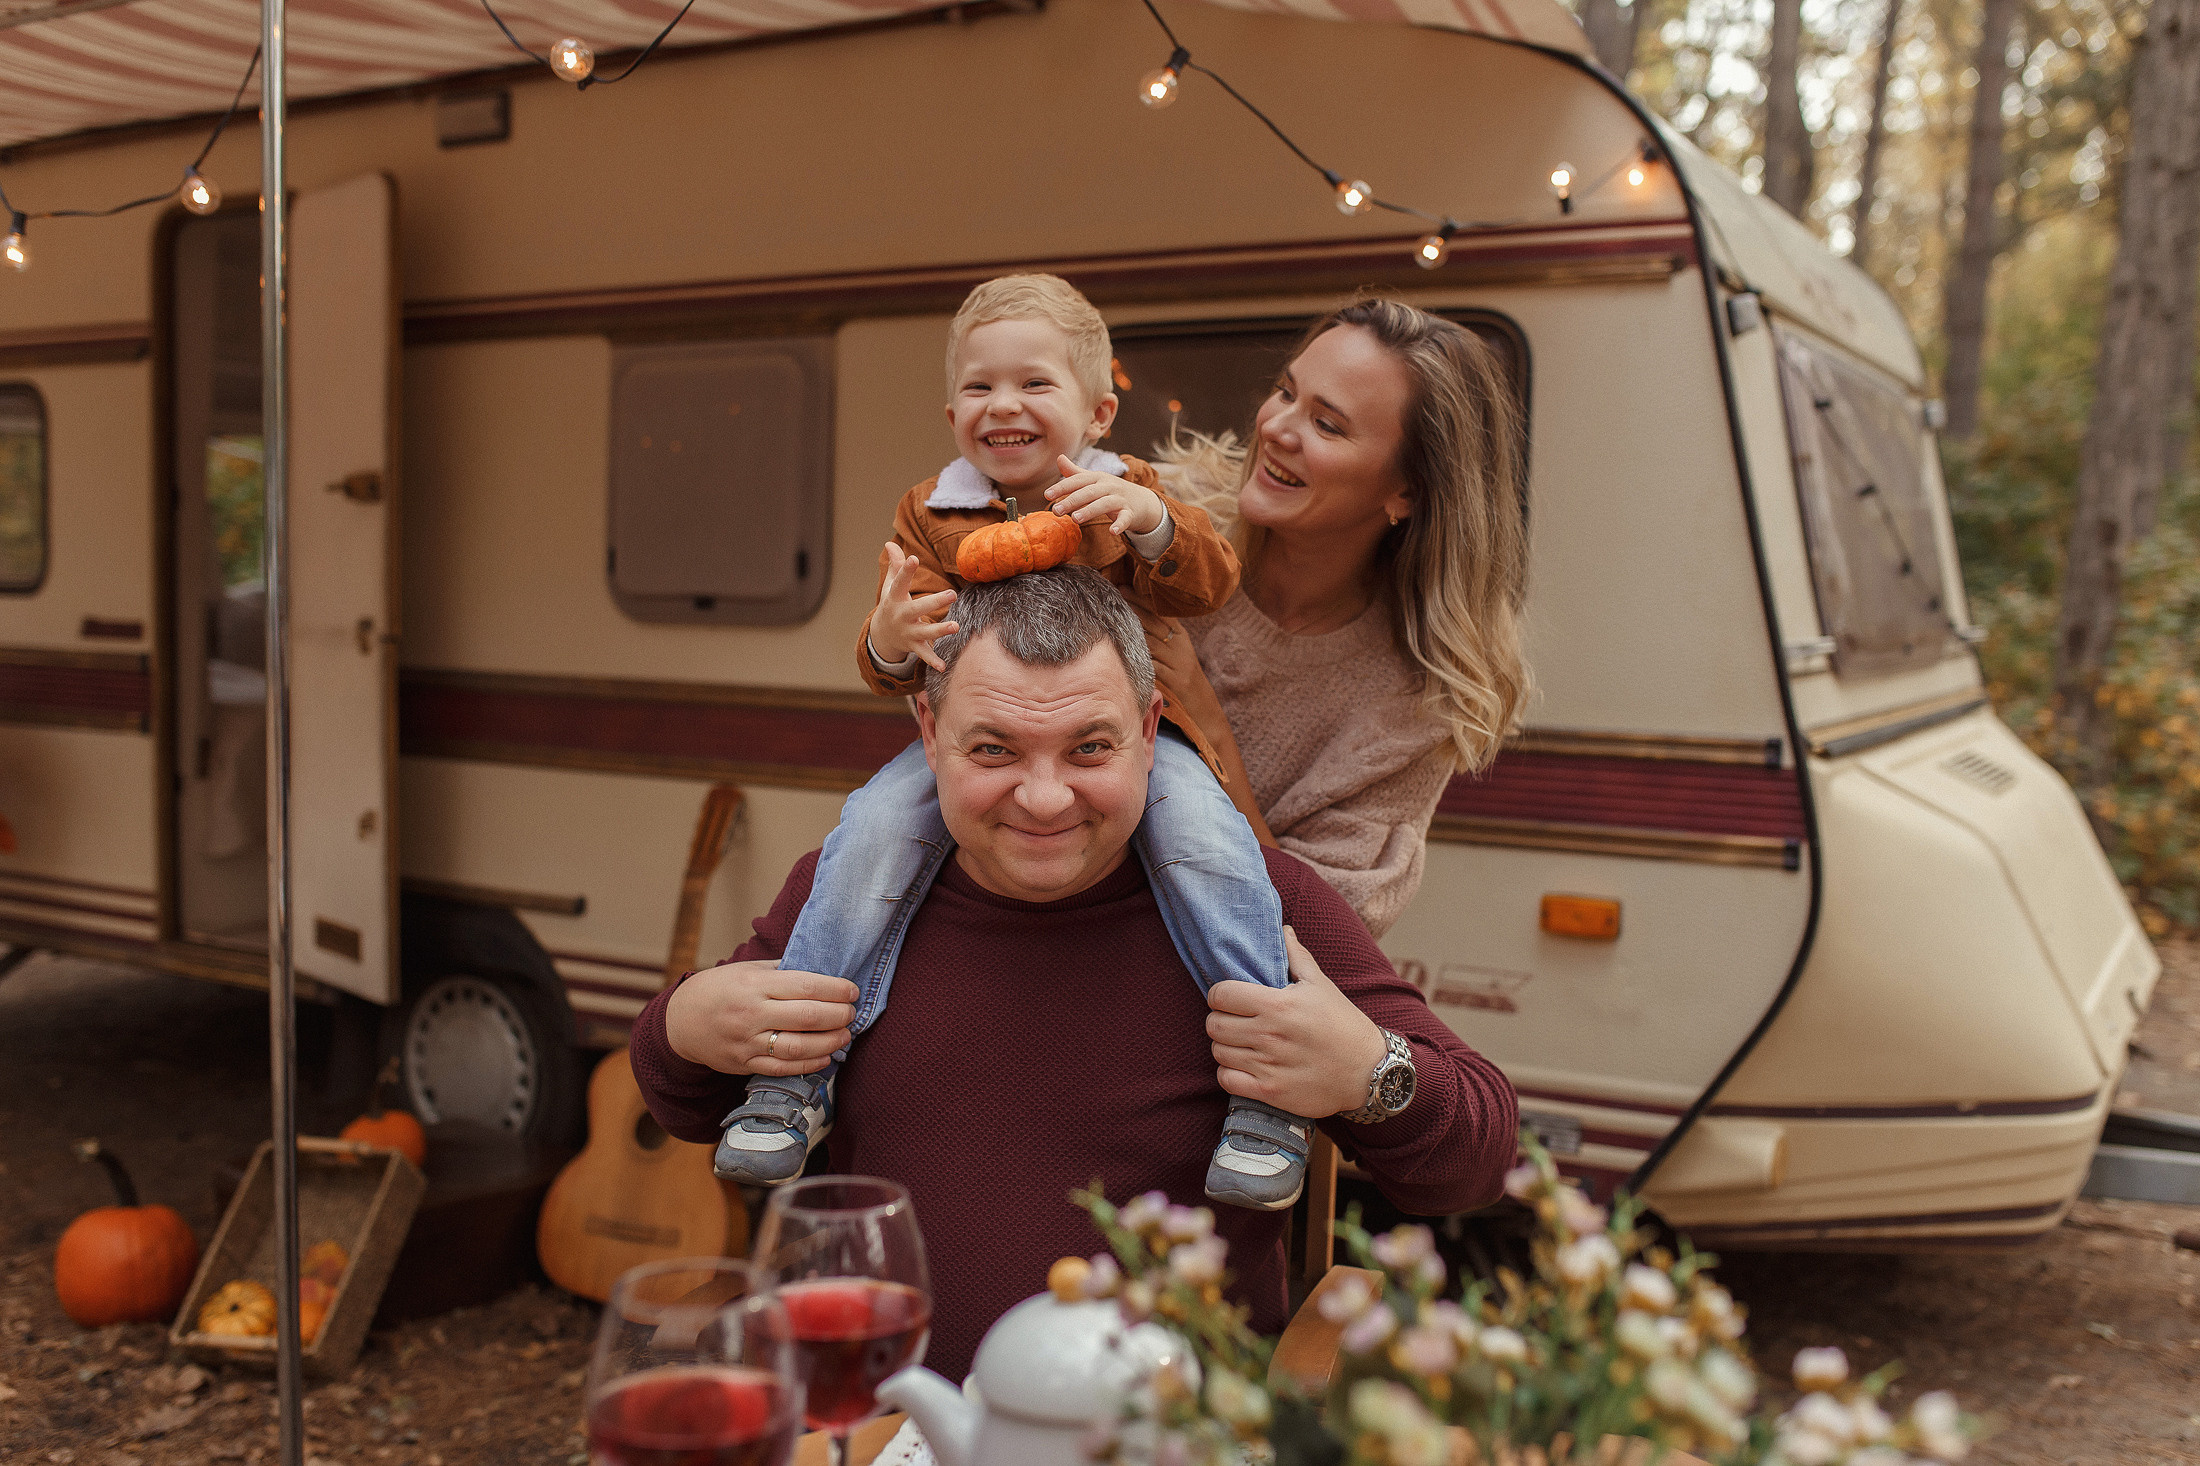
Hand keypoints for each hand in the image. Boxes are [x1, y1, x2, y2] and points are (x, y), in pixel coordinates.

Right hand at [664, 958, 857, 1076]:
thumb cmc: (719, 989)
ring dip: (829, 1043)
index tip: (852, 991)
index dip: (835, 989)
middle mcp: (752, 1013)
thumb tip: (821, 968)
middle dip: (838, 1015)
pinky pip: (782, 1069)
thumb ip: (781, 970)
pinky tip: (826, 1057)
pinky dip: (809, 1065)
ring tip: (845, 1035)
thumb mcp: (746, 969)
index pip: (806, 986)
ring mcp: (747, 1042)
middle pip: (807, 1017)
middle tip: (852, 1013)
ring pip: (798, 1047)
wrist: (680, 1021)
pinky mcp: (744, 1064)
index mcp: (755, 984)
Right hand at [870, 542, 958, 670]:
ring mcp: (908, 632)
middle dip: (935, 602)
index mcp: (895, 598)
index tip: (913, 558)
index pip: (900, 582)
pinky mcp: (914, 646)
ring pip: (925, 632)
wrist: (882, 635)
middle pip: (919, 608)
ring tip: (955, 626)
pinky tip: (944, 666)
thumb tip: (889, 543)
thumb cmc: (892, 604)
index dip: (906, 570)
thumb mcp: (890, 586)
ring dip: (940, 630)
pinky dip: (933, 661)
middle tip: (953, 594)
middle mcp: (902, 616)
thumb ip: (895, 565)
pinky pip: (924, 655)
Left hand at [1044, 455, 1164, 535]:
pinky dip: (1120, 525)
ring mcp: (1120, 499)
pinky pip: (1125, 518)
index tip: (1047, 495)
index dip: (1062, 487)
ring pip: (1105, 504)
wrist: (1141, 500)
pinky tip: (1112, 532)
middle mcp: (1109, 486)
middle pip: (1089, 492)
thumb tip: (1059, 457)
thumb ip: (1075, 472)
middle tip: (1056, 511)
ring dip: (1090, 510)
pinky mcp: (1130, 513)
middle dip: (1072, 500)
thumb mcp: (1094, 480)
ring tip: (1075, 519)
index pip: (1078, 481)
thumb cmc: (1111, 490)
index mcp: (1098, 477)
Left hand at [1205, 927, 1387, 1117]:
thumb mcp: (1322, 985)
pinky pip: (1226, 1080)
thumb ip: (1296, 956)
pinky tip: (1245, 1066)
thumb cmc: (1344, 1025)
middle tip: (1236, 1021)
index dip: (1220, 994)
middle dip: (1220, 1019)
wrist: (1369, 1073)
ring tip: (1243, 1043)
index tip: (1230, 998)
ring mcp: (1268, 1066)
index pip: (1220, 994)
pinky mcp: (1269, 1092)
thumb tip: (1283, 930)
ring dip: (1226, 1046)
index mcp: (1278, 1005)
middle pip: (1214, 1024)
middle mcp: (1269, 1035)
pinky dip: (1230, 1073)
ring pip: (1218, 1052)